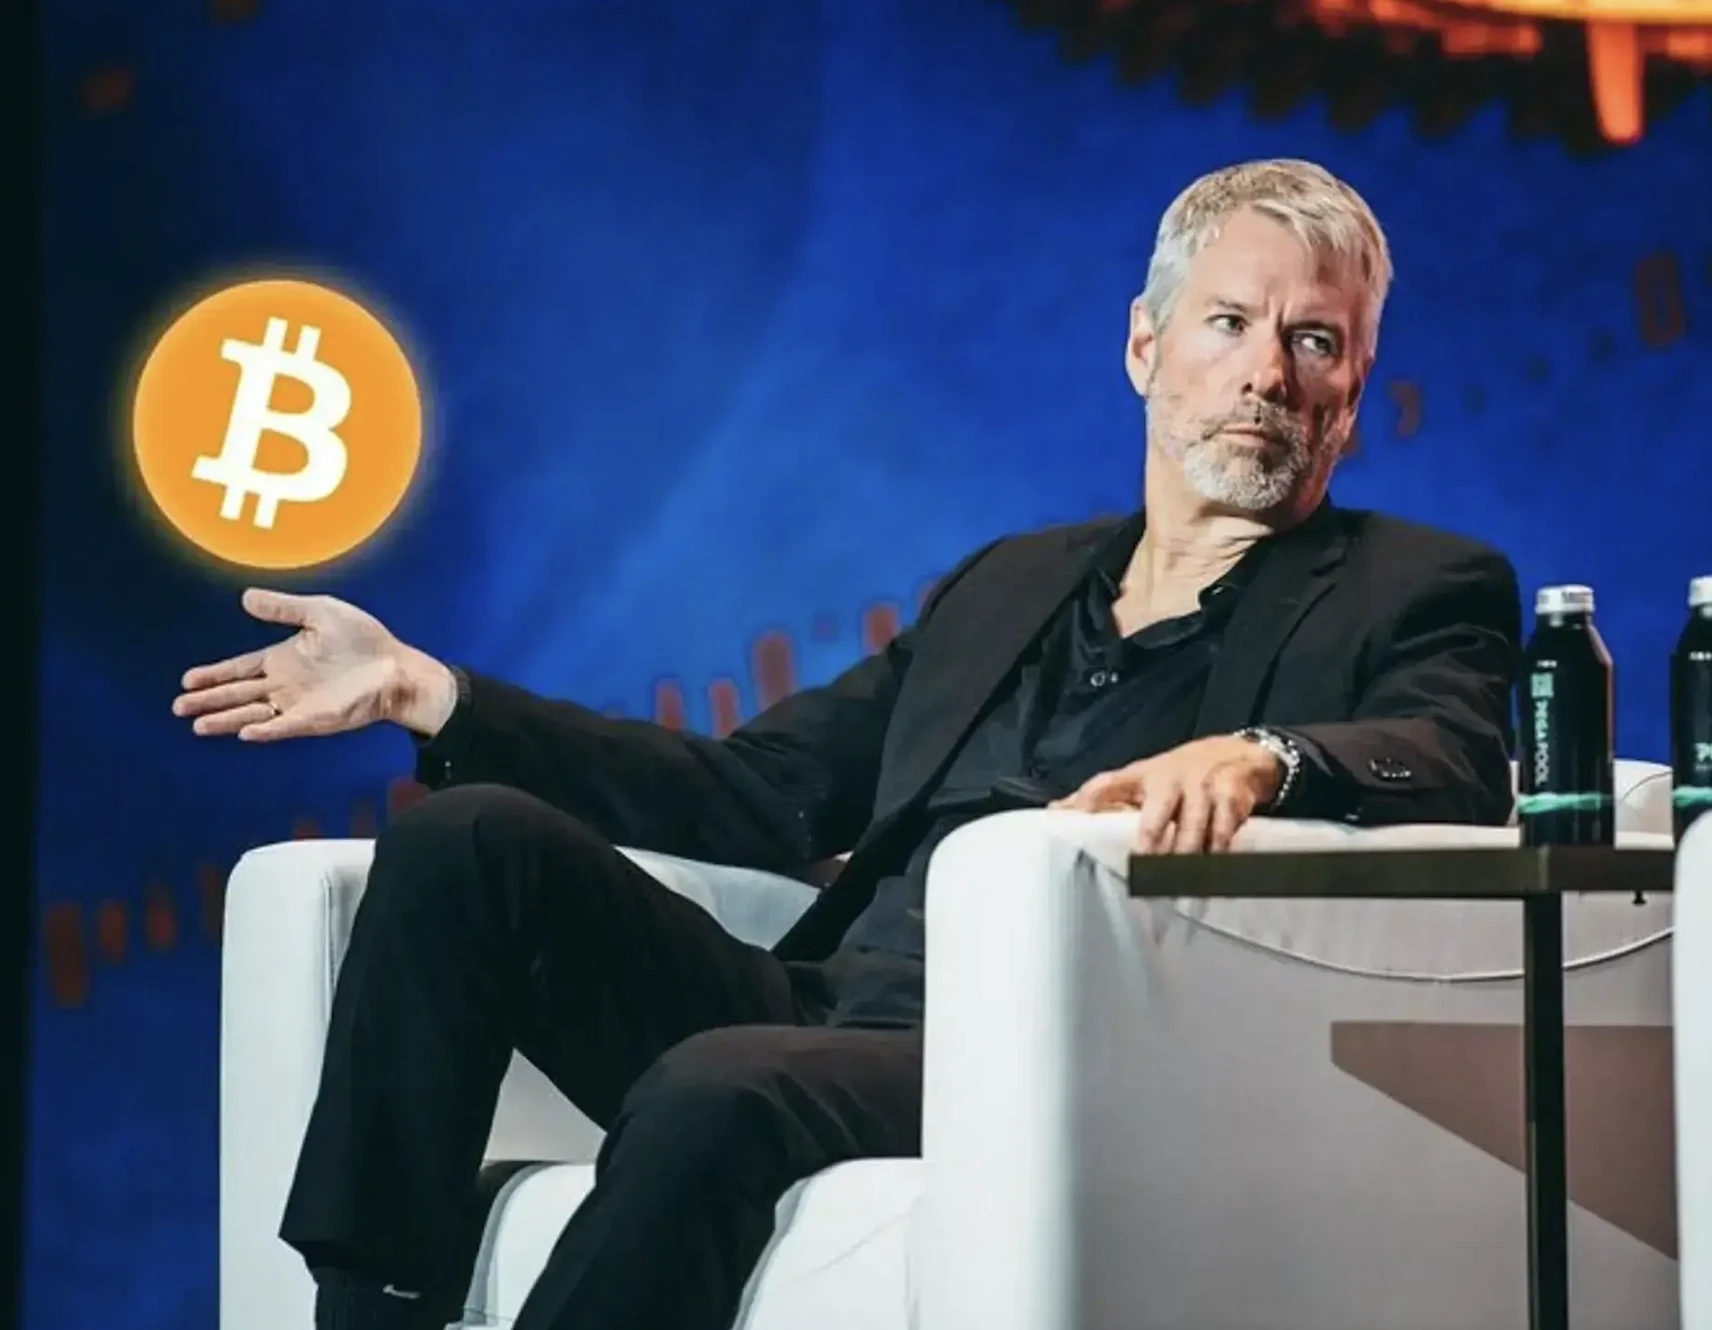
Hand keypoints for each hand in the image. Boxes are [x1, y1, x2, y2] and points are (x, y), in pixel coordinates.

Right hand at [173, 589, 457, 741]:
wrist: (397, 666)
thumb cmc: (365, 640)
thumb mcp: (321, 613)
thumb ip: (284, 609)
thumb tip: (246, 597)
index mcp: (284, 658)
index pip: (240, 669)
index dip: (214, 674)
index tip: (187, 679)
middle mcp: (286, 684)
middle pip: (239, 694)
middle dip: (209, 700)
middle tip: (178, 707)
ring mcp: (299, 704)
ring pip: (254, 714)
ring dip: (227, 719)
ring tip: (198, 725)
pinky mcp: (316, 719)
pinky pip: (285, 726)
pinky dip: (266, 730)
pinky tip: (245, 732)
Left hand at [1049, 734, 1282, 854]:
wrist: (1234, 755)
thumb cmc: (1174, 776)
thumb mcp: (1140, 780)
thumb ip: (1102, 797)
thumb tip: (1054, 811)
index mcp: (1141, 776)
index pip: (1107, 785)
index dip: (1087, 800)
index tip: (1068, 819)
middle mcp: (1169, 779)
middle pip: (1157, 810)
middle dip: (1150, 837)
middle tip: (1143, 863)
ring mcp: (1201, 786)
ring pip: (1193, 826)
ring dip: (1186, 854)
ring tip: (1177, 883)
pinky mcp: (1230, 794)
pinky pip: (1224, 827)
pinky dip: (1219, 850)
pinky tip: (1213, 870)